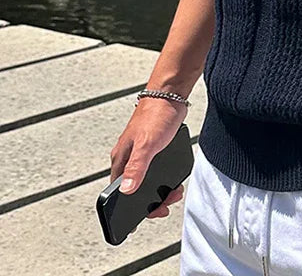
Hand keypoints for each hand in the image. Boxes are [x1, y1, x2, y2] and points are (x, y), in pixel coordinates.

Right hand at [109, 95, 187, 219]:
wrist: (170, 94)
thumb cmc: (156, 114)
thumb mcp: (147, 144)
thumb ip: (137, 167)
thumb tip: (127, 190)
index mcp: (121, 159)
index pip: (119, 194)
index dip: (133, 208)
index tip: (149, 214)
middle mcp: (128, 158)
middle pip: (134, 189)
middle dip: (152, 200)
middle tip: (168, 203)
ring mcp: (140, 153)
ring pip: (146, 180)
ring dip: (160, 190)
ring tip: (174, 192)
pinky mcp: (153, 148)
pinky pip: (155, 170)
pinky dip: (164, 178)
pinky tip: (174, 179)